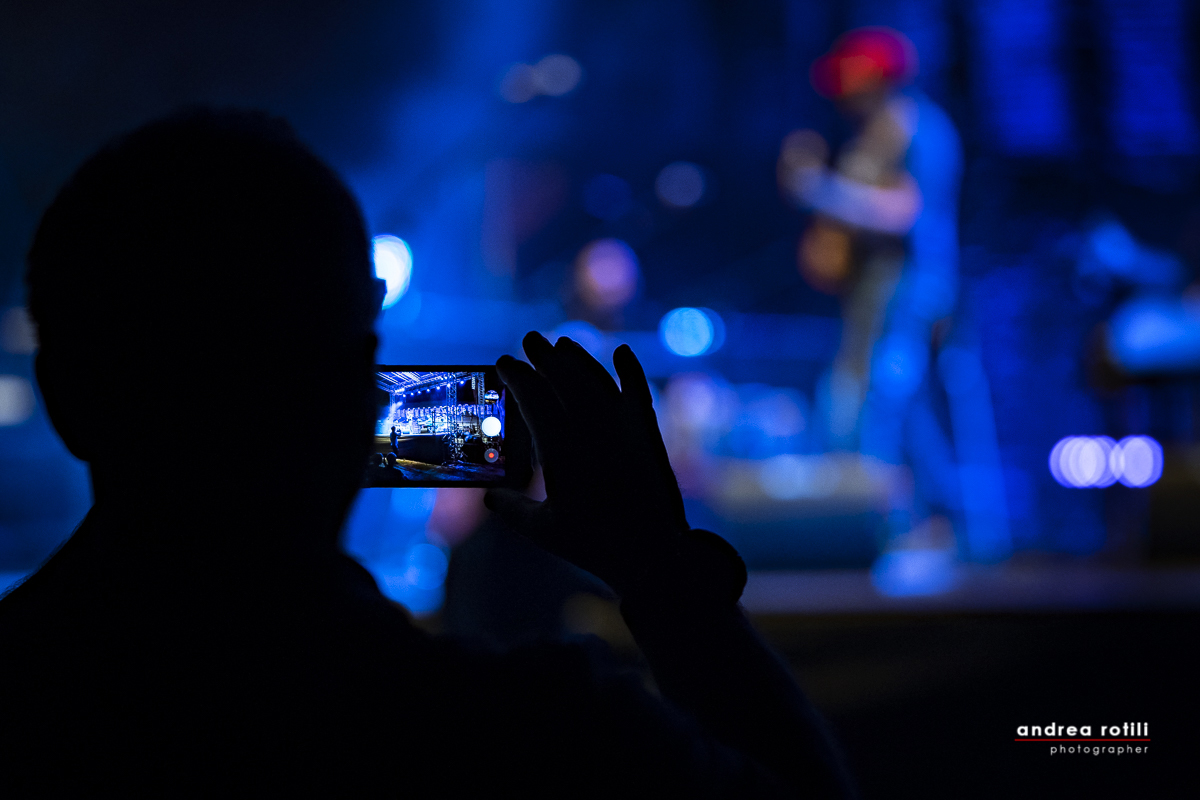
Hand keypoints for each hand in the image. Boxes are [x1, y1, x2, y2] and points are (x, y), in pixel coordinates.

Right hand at [485, 332, 688, 596]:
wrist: (653, 553)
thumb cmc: (594, 544)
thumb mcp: (544, 531)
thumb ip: (512, 511)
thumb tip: (489, 497)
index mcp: (561, 451)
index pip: (534, 399)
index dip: (517, 376)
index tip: (503, 362)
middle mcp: (592, 431)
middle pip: (565, 380)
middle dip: (544, 357)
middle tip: (530, 340)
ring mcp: (623, 429)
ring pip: (597, 381)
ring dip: (579, 359)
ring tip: (563, 344)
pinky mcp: (648, 434)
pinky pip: (638, 393)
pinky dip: (630, 370)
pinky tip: (622, 352)